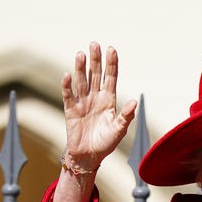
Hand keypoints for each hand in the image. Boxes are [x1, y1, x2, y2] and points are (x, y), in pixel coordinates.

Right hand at [61, 43, 136, 170]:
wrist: (89, 157)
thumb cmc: (106, 144)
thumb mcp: (119, 131)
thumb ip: (126, 116)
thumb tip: (135, 101)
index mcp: (108, 100)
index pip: (110, 77)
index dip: (111, 64)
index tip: (111, 49)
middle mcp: (95, 97)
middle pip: (95, 74)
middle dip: (95, 60)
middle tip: (94, 44)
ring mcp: (82, 102)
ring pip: (81, 81)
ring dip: (80, 68)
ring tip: (81, 54)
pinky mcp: (71, 110)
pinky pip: (68, 95)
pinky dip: (67, 86)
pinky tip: (67, 75)